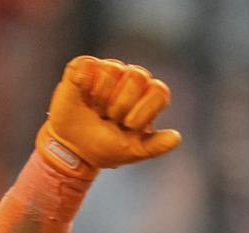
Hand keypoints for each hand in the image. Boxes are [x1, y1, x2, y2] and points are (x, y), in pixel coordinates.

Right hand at [37, 55, 180, 174]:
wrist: (72, 148)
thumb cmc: (104, 147)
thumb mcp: (131, 151)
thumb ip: (155, 145)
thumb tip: (176, 138)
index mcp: (147, 96)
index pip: (159, 91)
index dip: (143, 111)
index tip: (128, 125)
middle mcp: (131, 78)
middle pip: (138, 76)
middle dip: (121, 104)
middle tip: (109, 117)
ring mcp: (108, 69)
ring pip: (114, 69)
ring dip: (101, 97)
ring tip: (95, 109)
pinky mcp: (85, 65)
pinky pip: (90, 65)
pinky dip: (84, 86)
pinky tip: (82, 97)